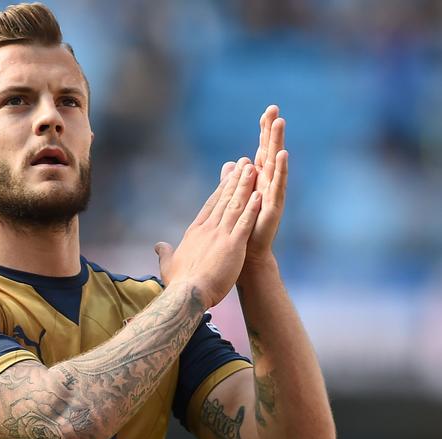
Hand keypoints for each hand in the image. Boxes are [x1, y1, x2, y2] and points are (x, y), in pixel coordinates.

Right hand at [155, 158, 261, 308]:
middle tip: (243, 163)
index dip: (220, 190)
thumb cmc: (178, 283)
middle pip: (224, 199)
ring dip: (245, 186)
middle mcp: (207, 229)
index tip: (227, 178)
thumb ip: (164, 252)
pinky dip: (252, 207)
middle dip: (235, 180)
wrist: (187, 295)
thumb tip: (158, 245)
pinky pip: (244, 222)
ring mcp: (220, 235)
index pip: (210, 206)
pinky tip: (260, 195)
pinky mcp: (233, 245)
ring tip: (253, 169)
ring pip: (235, 205)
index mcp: (195, 232)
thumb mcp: (168, 264)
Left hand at [223, 105, 287, 266]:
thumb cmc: (242, 229)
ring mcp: (272, 194)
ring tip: (280, 123)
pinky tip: (282, 154)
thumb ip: (233, 180)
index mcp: (257, 182)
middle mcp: (267, 184)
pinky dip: (280, 169)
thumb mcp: (235, 199)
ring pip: (275, 164)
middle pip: (270, 152)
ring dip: (277, 143)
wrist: (247, 256)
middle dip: (272, 131)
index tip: (267, 110)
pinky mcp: (273, 206)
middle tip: (275, 109)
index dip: (264, 132)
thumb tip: (230, 162)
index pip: (261, 151)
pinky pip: (277, 185)